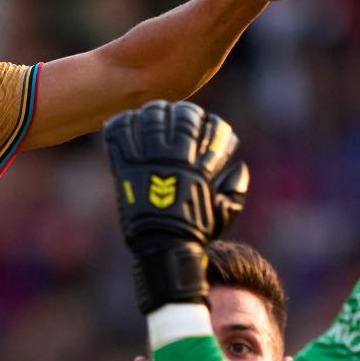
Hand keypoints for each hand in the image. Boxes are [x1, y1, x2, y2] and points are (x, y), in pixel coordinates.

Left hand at [103, 100, 247, 312]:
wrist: (162, 248)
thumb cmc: (194, 234)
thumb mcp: (224, 214)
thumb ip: (235, 189)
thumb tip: (240, 166)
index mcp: (200, 167)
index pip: (211, 128)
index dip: (209, 121)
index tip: (204, 123)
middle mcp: (176, 160)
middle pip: (181, 116)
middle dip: (182, 112)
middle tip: (175, 113)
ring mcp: (148, 162)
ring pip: (151, 118)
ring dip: (153, 112)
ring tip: (153, 113)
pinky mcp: (124, 168)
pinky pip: (119, 134)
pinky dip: (122, 123)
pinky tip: (127, 121)